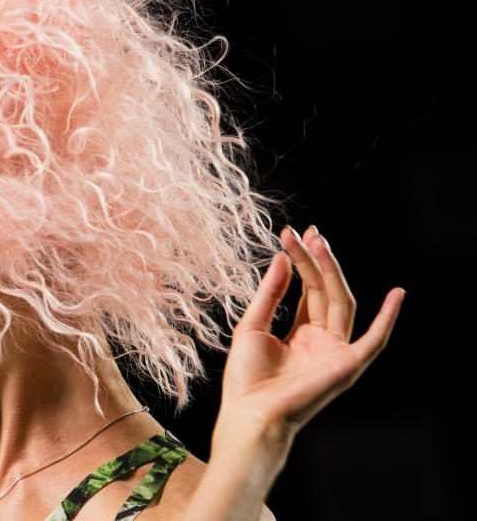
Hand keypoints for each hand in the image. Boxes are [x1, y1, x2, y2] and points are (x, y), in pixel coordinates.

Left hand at [218, 225, 404, 441]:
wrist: (250, 412)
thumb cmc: (246, 377)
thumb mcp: (252, 325)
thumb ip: (270, 293)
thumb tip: (282, 258)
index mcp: (300, 333)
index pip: (307, 289)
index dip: (302, 261)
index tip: (292, 234)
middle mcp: (322, 341)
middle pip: (323, 291)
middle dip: (316, 260)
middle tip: (306, 232)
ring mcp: (336, 352)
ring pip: (341, 302)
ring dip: (332, 272)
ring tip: (319, 242)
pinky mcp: (347, 366)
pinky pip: (375, 341)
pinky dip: (388, 319)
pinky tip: (398, 293)